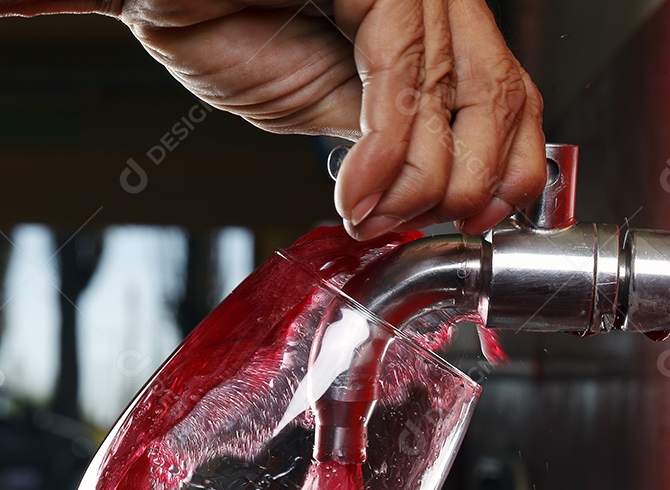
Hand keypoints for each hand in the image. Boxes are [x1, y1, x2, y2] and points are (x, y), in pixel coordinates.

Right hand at [115, 0, 546, 236]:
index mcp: (427, 17)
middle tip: (413, 230)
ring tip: (366, 218)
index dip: (508, 167)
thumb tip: (433, 193)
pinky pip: (399, 73)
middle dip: (465, 186)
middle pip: (497, 93)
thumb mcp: (325, 102)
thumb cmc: (219, 25)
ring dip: (412, 182)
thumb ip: (390, 135)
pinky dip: (382, 152)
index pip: (508, 91)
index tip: (474, 223)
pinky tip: (353, 193)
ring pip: (451, 92)